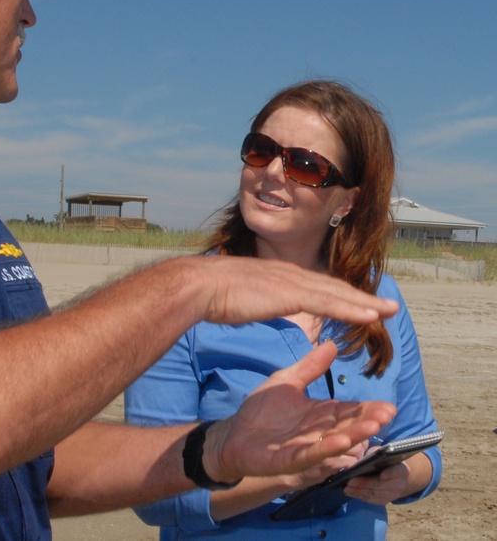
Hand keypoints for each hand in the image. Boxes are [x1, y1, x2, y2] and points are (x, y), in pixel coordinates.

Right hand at [189, 256, 398, 325]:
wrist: (201, 285)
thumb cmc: (212, 293)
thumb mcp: (238, 295)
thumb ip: (251, 298)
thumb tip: (250, 303)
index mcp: (278, 275)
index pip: (316, 285)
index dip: (340, 294)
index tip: (358, 302)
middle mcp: (290, 274)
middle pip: (334, 287)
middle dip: (362, 297)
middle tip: (386, 306)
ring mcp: (292, 282)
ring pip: (337, 293)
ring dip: (366, 303)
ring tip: (389, 310)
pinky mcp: (292, 293)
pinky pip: (329, 302)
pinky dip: (352, 308)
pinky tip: (370, 315)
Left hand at [201, 342, 395, 483]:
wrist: (233, 434)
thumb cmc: (261, 411)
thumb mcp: (286, 382)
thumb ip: (309, 367)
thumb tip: (331, 343)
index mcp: (320, 414)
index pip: (350, 411)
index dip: (368, 409)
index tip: (388, 406)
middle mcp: (319, 433)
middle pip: (348, 426)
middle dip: (368, 421)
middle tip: (387, 415)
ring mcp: (306, 447)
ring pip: (335, 442)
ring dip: (354, 435)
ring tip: (371, 426)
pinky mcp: (289, 460)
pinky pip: (310, 455)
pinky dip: (326, 449)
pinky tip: (340, 442)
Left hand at [344, 460, 412, 505]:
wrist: (391, 472)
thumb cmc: (382, 459)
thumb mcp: (379, 453)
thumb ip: (373, 455)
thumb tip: (359, 459)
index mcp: (401, 469)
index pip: (397, 472)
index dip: (391, 474)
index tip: (382, 475)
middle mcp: (400, 484)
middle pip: (382, 486)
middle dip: (365, 484)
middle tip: (350, 481)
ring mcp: (392, 495)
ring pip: (375, 495)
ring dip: (359, 492)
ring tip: (346, 487)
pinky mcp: (384, 501)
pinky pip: (371, 500)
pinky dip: (359, 496)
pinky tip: (349, 492)